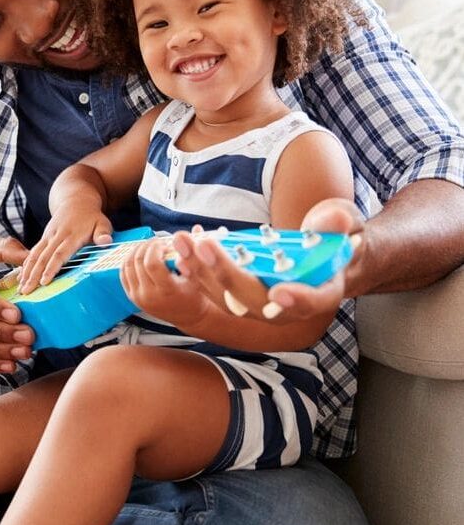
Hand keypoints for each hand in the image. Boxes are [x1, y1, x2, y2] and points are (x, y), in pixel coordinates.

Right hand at [18, 206, 112, 294]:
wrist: (76, 201)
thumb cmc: (92, 217)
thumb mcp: (102, 223)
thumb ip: (103, 233)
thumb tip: (106, 242)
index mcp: (71, 235)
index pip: (59, 254)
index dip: (51, 268)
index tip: (44, 282)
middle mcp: (56, 236)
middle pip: (43, 258)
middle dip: (34, 275)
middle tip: (27, 291)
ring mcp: (48, 236)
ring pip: (35, 255)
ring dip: (27, 272)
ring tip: (21, 289)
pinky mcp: (43, 238)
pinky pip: (33, 252)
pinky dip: (26, 265)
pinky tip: (21, 278)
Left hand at [119, 237, 209, 328]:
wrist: (188, 316)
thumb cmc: (195, 296)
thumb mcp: (198, 276)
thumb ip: (194, 252)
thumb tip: (196, 229)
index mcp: (166, 291)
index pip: (152, 264)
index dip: (155, 248)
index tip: (163, 243)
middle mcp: (149, 296)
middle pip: (138, 262)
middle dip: (146, 246)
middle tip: (156, 242)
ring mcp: (138, 297)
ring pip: (127, 266)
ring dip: (136, 251)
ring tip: (149, 247)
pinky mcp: (132, 297)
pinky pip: (123, 274)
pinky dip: (128, 261)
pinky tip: (139, 255)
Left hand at [171, 201, 363, 324]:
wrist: (321, 254)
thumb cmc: (334, 238)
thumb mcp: (342, 226)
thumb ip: (336, 224)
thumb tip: (335, 219)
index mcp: (323, 291)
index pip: (313, 302)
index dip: (298, 300)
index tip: (280, 293)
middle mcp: (288, 306)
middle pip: (256, 299)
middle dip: (227, 274)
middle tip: (205, 246)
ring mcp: (260, 303)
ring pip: (228, 297)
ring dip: (202, 271)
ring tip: (183, 243)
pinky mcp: (240, 295)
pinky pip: (215, 290)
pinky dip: (197, 271)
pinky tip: (181, 251)